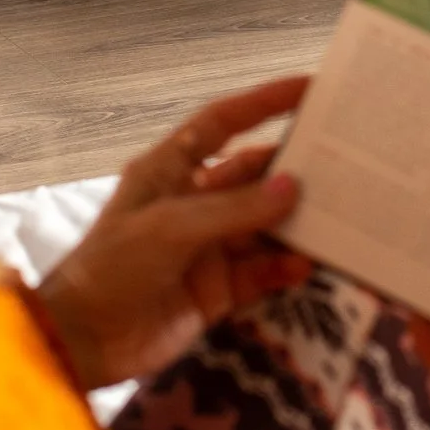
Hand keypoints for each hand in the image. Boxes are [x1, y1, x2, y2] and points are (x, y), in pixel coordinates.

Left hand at [37, 77, 311, 393]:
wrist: (84, 342)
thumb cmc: (112, 268)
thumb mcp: (170, 228)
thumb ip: (234, 210)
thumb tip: (293, 188)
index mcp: (169, 170)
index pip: (222, 124)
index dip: (263, 102)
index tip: (309, 88)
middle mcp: (192, 202)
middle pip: (253, 174)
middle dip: (294, 168)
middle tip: (346, 160)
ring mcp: (207, 247)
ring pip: (264, 225)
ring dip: (297, 222)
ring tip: (342, 215)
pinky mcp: (217, 290)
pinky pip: (262, 271)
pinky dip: (285, 267)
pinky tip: (309, 265)